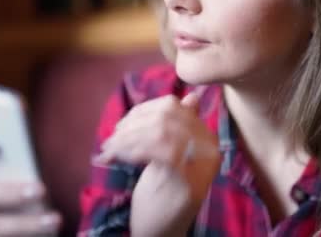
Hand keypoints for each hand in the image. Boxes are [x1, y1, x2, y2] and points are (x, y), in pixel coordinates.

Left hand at [94, 92, 220, 234]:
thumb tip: (190, 97)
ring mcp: (202, 167)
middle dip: (132, 124)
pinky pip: (160, 151)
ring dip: (127, 138)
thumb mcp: (169, 155)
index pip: (175, 107)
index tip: (121, 125)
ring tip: (109, 150)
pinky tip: (117, 160)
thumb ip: (178, 128)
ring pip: (161, 130)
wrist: (163, 233)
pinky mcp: (188, 184)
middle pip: (167, 115)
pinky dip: (132, 151)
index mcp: (207, 139)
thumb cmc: (162, 194)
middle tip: (111, 140)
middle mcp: (210, 150)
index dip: (143, 110)